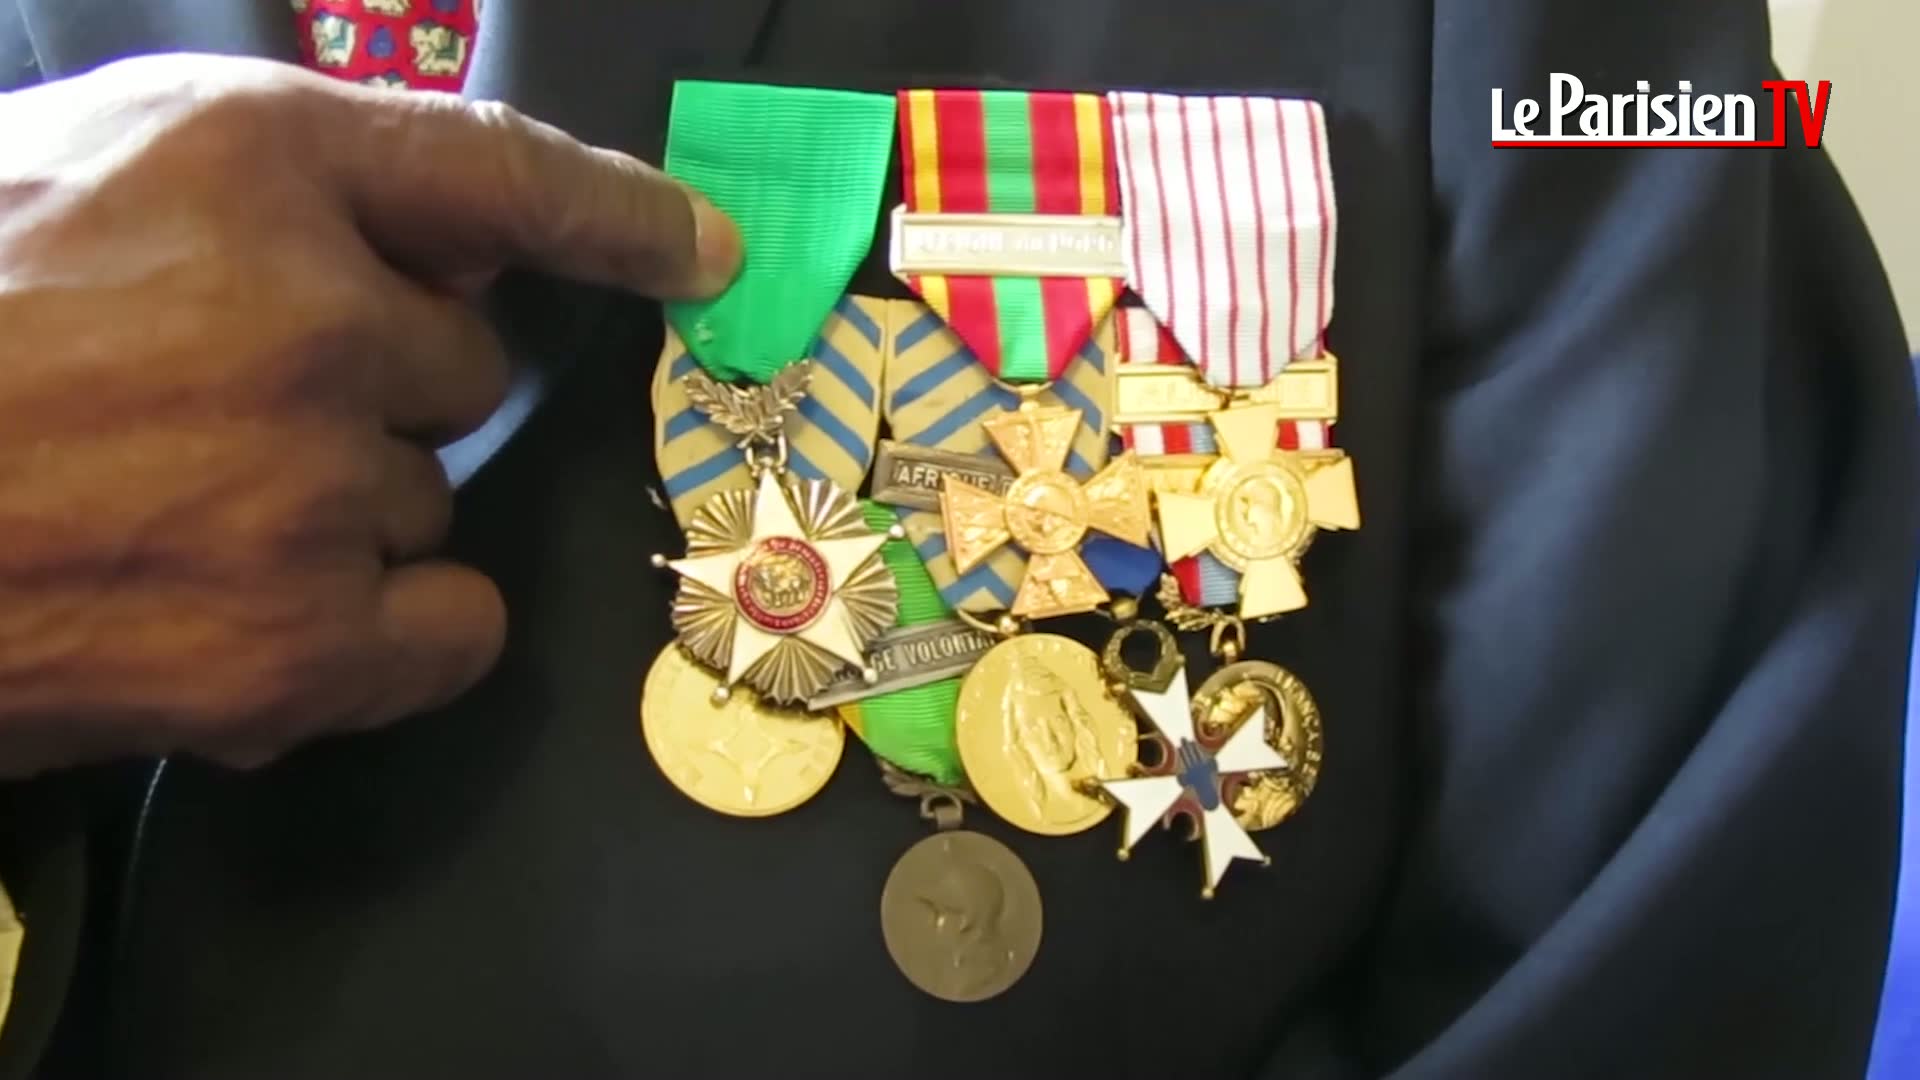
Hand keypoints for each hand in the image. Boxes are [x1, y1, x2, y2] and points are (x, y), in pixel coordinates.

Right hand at [0, 54, 739, 776]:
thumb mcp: (84, 179)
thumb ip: (267, 194)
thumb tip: (447, 254)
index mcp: (245, 161)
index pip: (496, 170)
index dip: (618, 213)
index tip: (701, 251)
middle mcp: (310, 310)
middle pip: (461, 374)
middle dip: (370, 396)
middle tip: (214, 418)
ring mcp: (314, 482)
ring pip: (428, 503)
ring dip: (341, 516)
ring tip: (175, 518)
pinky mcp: (303, 638)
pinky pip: (454, 630)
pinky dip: (390, 636)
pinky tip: (268, 618)